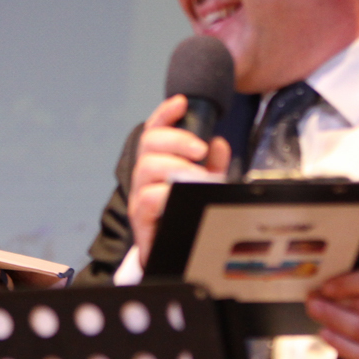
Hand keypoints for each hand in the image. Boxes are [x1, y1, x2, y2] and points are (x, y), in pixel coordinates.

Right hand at [130, 95, 230, 266]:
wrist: (174, 256)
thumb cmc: (186, 216)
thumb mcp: (205, 186)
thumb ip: (212, 164)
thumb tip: (219, 142)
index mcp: (158, 163)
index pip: (154, 130)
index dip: (165, 113)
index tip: (182, 102)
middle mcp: (145, 176)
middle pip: (148, 143)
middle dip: (176, 139)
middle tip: (200, 149)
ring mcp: (139, 195)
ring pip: (146, 167)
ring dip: (175, 166)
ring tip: (198, 176)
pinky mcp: (140, 217)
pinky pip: (147, 197)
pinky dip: (166, 193)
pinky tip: (181, 195)